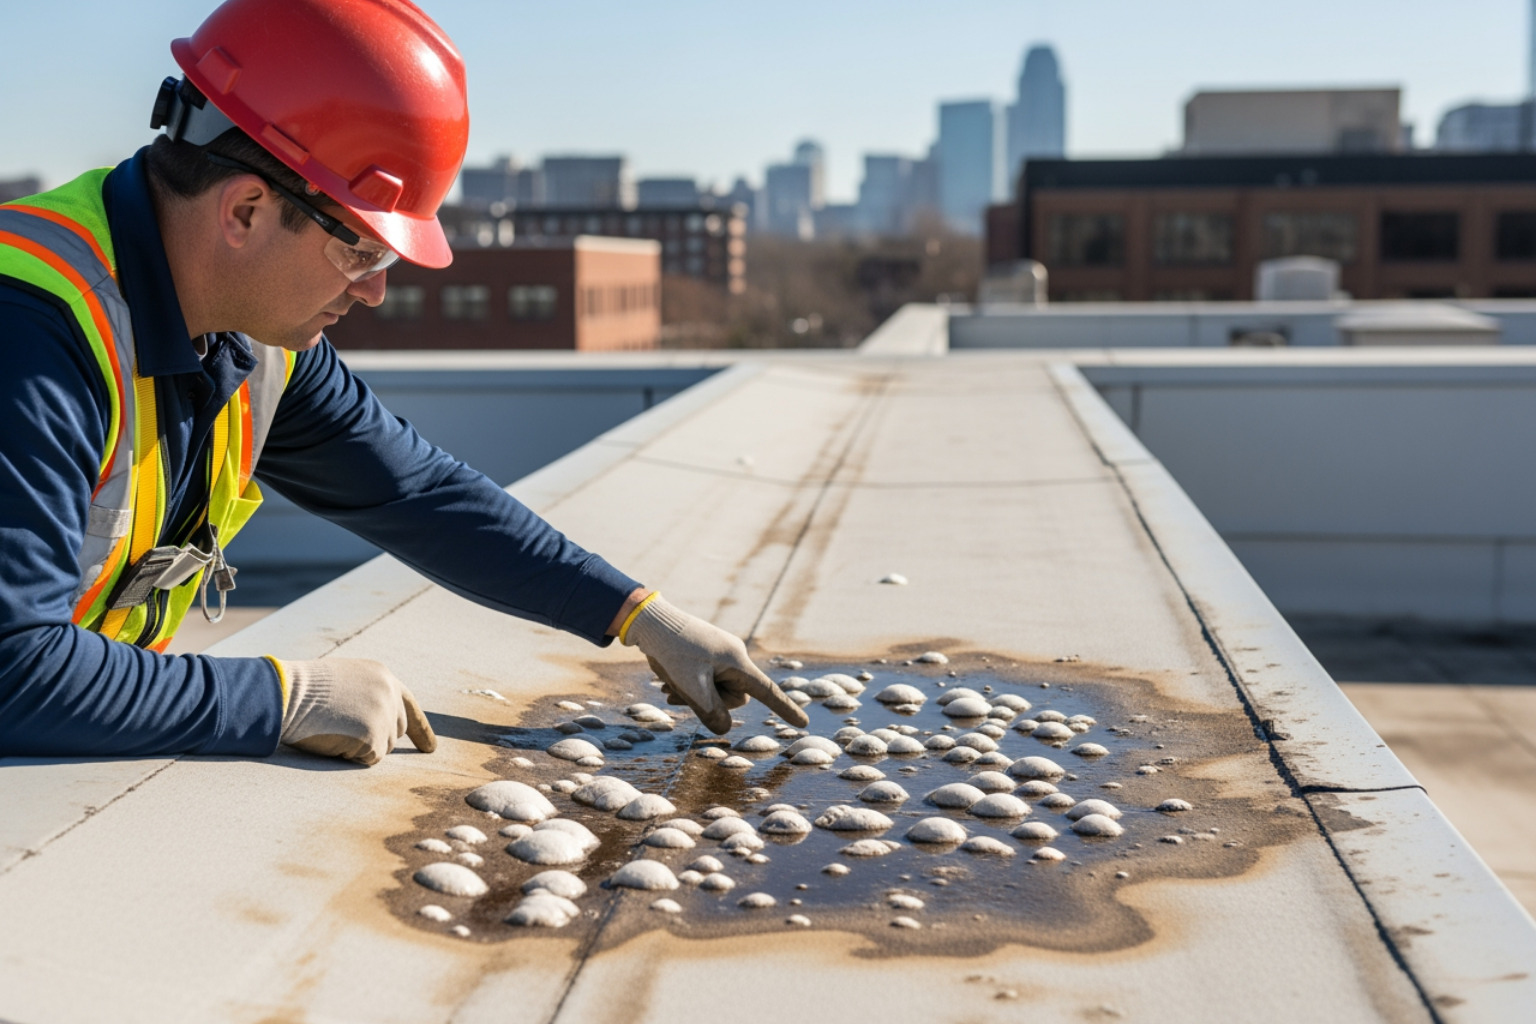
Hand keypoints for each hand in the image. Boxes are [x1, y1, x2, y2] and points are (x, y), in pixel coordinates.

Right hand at [271, 658, 436, 765]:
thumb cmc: (301, 691)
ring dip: (359, 747)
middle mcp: (390, 693)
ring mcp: (384, 714)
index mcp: (382, 676)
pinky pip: (369, 759)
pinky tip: (333, 739)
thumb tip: (374, 720)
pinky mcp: (374, 736)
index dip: (420, 729)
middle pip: (396, 731)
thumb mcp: (342, 682)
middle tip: (342, 730)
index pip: (409, 705)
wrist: (285, 694)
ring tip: (332, 727)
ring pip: (383, 748)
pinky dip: (351, 756)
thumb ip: (365, 696)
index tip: (430, 749)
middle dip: (375, 738)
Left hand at [620, 595, 807, 734]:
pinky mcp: (706, 655)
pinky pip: (706, 680)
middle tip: (679, 690)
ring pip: (716, 690)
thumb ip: (711, 712)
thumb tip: (724, 728)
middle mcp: (733, 657)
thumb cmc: (672, 652)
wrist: (649, 622)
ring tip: (670, 687)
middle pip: (733, 696)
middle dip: (708, 701)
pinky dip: (690, 687)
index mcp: (737, 662)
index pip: (766, 691)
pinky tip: (668, 683)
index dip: (785, 709)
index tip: (802, 724)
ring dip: (695, 695)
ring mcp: (719, 655)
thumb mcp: (692, 687)